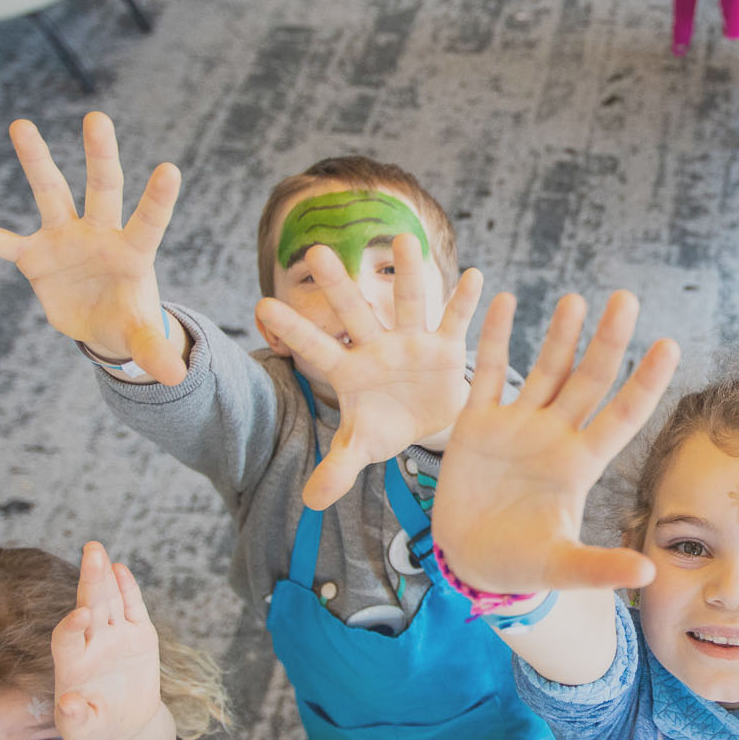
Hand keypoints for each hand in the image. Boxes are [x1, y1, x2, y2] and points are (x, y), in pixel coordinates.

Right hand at [0, 112, 186, 382]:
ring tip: (22, 124)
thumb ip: (155, 350)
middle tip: (98, 117)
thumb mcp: (142, 338)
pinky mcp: (34, 256)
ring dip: (37, 161)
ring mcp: (64, 238)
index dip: (158, 198)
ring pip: (50, 192)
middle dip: (101, 155)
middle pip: (102, 187)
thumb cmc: (129, 321)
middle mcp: (99, 234)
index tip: (171, 169)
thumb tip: (176, 377)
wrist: (102, 325)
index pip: (149, 221)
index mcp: (133, 251)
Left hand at [51, 542, 164, 739]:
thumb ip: (74, 718)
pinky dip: (128, 589)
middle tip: (91, 552)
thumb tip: (68, 703)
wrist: (126, 724)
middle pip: (89, 606)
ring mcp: (114, 636)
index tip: (81, 616)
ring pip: (108, 600)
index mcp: (72, 664)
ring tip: (97, 550)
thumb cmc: (97, 727)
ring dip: (103, 575)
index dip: (71, 626)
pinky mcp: (138, 634)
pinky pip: (132, 607)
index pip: (67, 638)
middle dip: (89, 580)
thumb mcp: (83, 730)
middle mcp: (91, 643)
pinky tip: (120, 569)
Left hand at [254, 236, 481, 508]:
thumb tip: (310, 502)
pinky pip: (455, 322)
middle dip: (339, 286)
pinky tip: (476, 277)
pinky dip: (466, 302)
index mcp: (349, 372)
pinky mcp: (445, 347)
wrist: (425, 421)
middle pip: (354, 314)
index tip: (262, 306)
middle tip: (317, 251)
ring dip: (410, 272)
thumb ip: (337, 468)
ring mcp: (411, 342)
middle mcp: (377, 347)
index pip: (316, 349)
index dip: (293, 329)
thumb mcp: (362, 449)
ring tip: (405, 237)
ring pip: (408, 303)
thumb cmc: (385, 428)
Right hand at [431, 290, 679, 594]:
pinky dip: (495, 338)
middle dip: (608, 340)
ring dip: (561, 335)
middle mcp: (554, 437)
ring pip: (545, 369)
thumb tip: (647, 574)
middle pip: (589, 380)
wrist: (469, 563)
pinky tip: (506, 300)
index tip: (669, 345)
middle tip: (627, 298)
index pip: (622, 415)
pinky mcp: (476, 425)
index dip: (646, 382)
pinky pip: (487, 373)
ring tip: (577, 298)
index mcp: (579, 465)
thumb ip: (599, 568)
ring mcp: (516, 427)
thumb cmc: (521, 567)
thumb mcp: (561, 568)